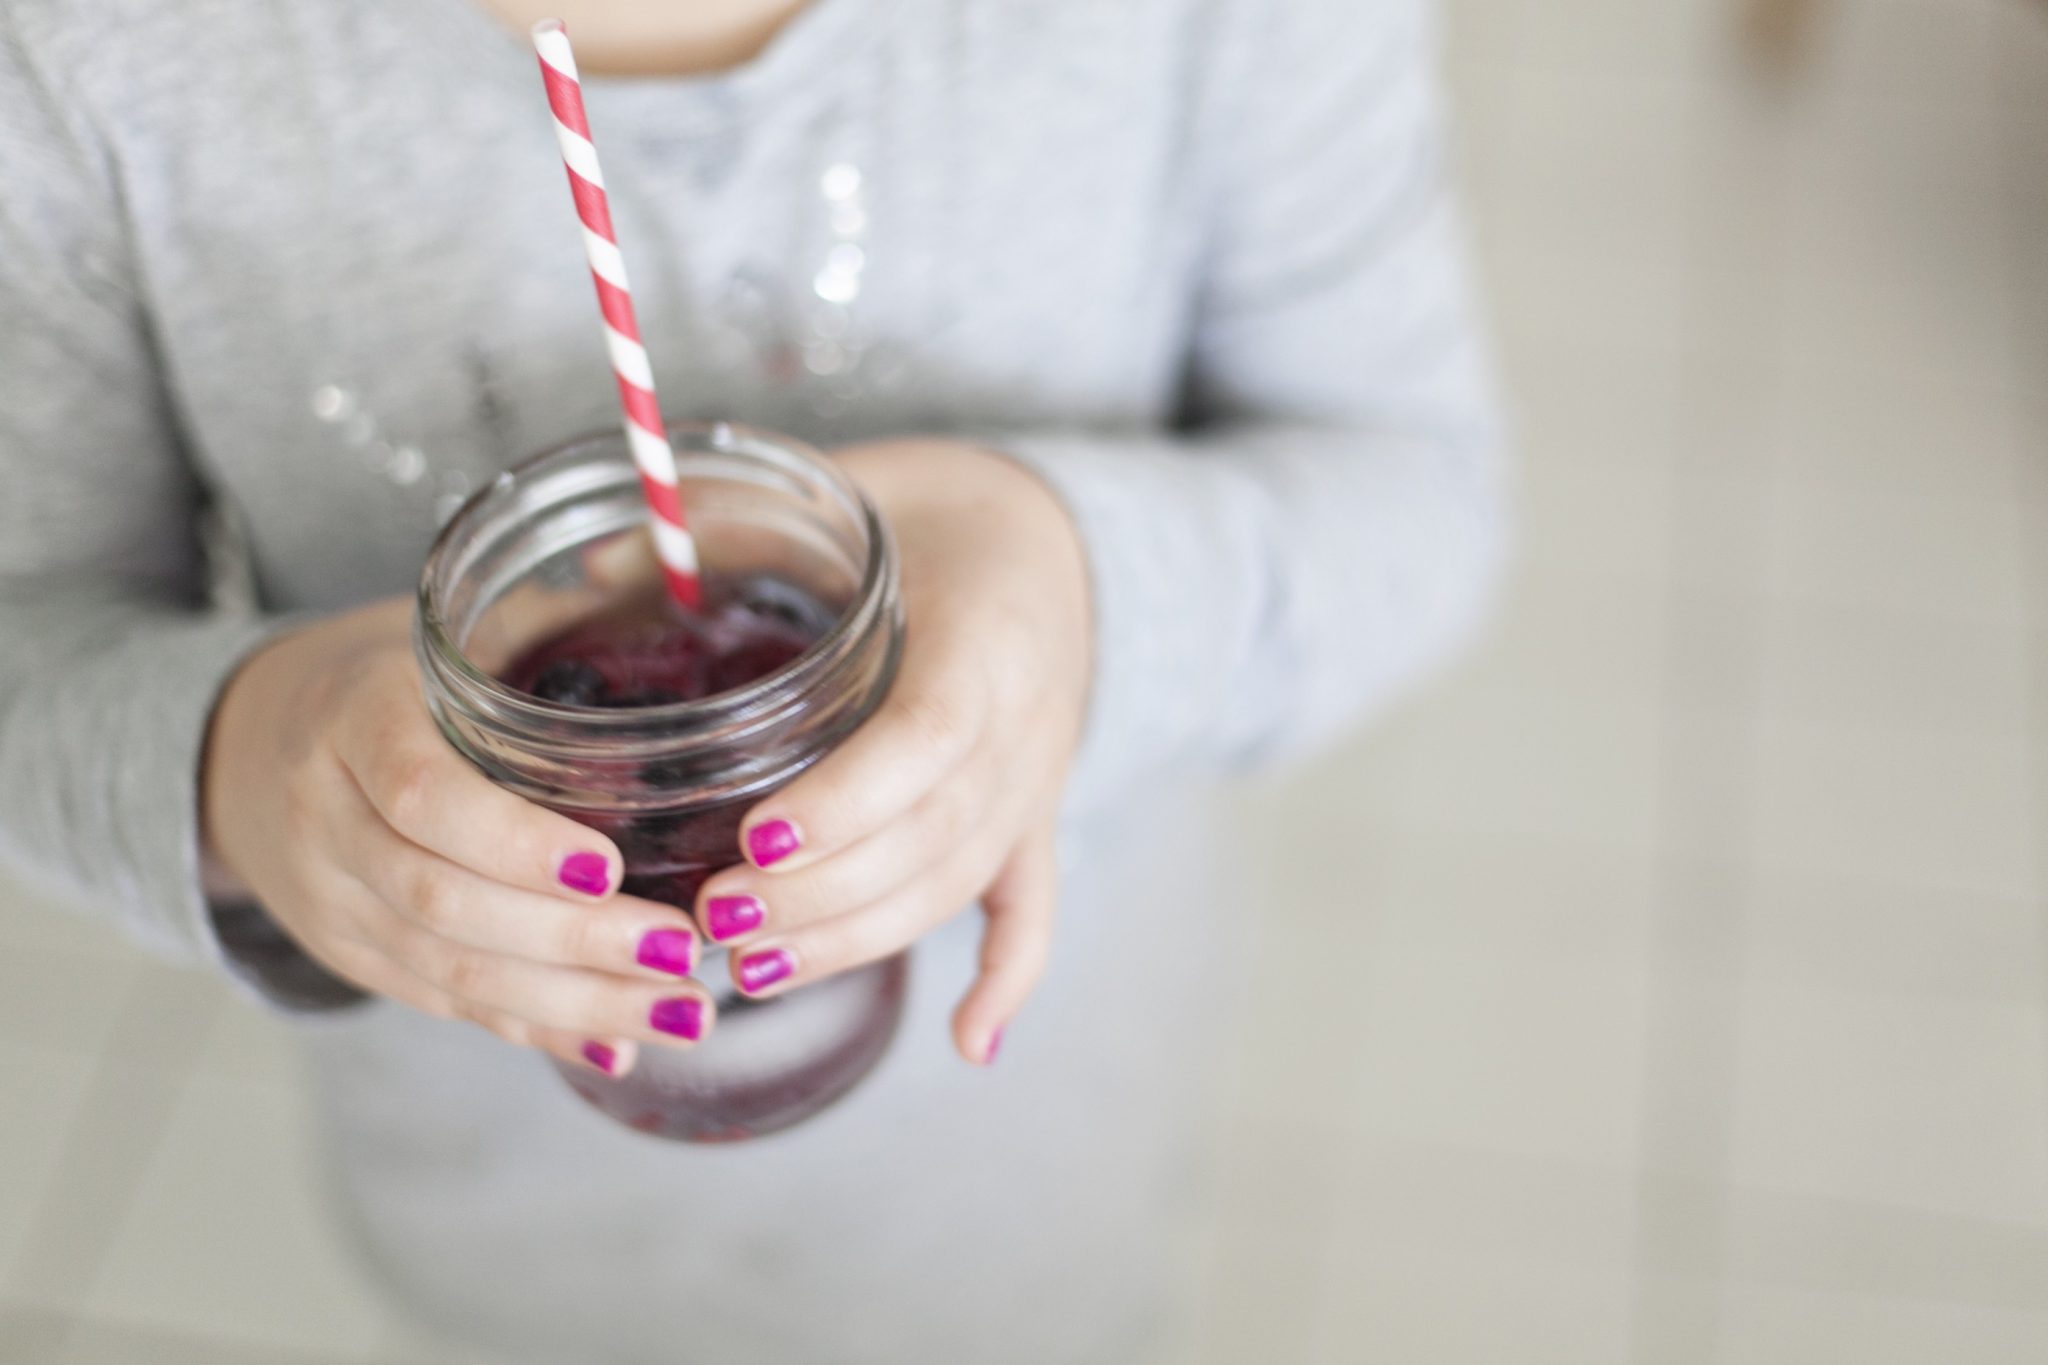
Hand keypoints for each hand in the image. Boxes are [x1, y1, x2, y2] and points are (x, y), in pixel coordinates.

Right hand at [201, 599, 715, 1076]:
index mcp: (352, 722)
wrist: (244, 748)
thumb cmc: (380, 679)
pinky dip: (535, 1026)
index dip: (515, 843)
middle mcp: (328, 821)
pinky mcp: (353, 955)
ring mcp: (332, 900)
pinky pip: (445, 1003)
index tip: (611, 867)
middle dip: (573, 942)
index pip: (424, 797)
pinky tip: (622, 1037)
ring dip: (575, 1002)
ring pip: (449, 972)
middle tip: (684, 953)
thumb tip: (647, 571)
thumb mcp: (436, 631)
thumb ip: (531, 618)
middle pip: (443, 903)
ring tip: (687, 1009)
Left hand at [690, 440, 1090, 1064]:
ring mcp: (1034, 782)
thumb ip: (736, 519)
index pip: (929, 737)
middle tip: (712, 919)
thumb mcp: (849, 490)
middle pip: (936, 832)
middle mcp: (1025, 723)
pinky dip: (1008, 979)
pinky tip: (967, 1045)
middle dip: (823, 893)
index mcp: (986, 635)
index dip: (848, 801)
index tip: (756, 840)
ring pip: (958, 881)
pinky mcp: (1034, 818)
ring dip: (862, 937)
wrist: (1052, 535)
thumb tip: (596, 560)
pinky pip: (1032, 907)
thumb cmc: (934, 509)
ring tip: (755, 966)